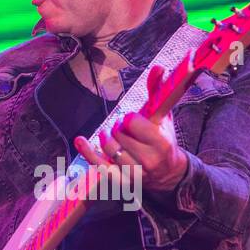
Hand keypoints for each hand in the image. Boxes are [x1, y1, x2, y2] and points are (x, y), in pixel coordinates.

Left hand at [73, 66, 187, 193]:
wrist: (168, 174)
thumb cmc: (164, 141)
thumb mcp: (164, 118)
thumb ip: (158, 92)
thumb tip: (158, 68)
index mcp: (161, 144)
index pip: (132, 123)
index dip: (129, 118)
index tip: (132, 120)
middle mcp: (148, 161)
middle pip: (118, 134)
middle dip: (118, 127)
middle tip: (124, 128)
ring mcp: (134, 173)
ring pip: (108, 148)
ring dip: (106, 136)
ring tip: (112, 134)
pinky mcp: (121, 181)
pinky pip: (99, 166)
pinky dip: (87, 151)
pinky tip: (80, 140)